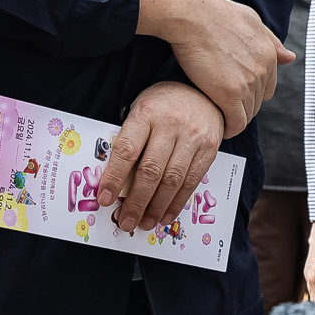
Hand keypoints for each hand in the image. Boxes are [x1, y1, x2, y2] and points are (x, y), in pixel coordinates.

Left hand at [100, 81, 223, 230]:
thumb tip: (116, 181)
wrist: (205, 91)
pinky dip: (177, 203)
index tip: (104, 199)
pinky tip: (165, 215)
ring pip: (172, 180)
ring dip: (156, 208)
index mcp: (147, 112)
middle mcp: (171, 124)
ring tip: (144, 223)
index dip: (114, 177)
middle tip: (125, 221)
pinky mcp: (209, 149)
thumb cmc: (163, 104)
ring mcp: (193, 137)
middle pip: (151, 170)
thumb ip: (130, 140)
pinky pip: (192, 181)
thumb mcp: (141, 111)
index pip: (127, 149)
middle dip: (136, 202)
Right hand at [138, 0, 292, 134]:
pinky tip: (219, 127)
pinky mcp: (230, 94)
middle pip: (257, 102)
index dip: (251, 93)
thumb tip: (291, 57)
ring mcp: (248, 83)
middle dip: (242, 106)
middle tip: (222, 106)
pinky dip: (229, 128)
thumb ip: (270, 40)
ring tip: (218, 116)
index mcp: (269, 54)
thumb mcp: (251, 19)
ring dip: (234, 117)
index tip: (234, 95)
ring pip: (247, 114)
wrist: (193, 15)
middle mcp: (263, 70)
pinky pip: (236, 123)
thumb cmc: (215, 12)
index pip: (267, 88)